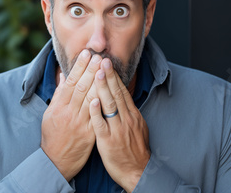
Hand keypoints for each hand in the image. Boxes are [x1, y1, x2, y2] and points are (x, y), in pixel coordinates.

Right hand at [41, 50, 101, 180]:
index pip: (70, 82)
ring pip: (89, 98)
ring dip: (98, 82)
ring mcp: (79, 123)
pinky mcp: (88, 134)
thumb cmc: (53, 136)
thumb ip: (58, 95)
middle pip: (81, 87)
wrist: (55, 161)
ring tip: (104, 67)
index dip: (79, 67)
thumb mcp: (50, 114)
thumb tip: (63, 77)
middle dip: (91, 70)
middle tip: (99, 55)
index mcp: (59, 106)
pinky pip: (95, 117)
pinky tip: (104, 92)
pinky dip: (99, 104)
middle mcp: (68, 112)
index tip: (85, 54)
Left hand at [89, 58, 150, 192]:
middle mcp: (126, 119)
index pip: (122, 91)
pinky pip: (101, 124)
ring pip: (109, 105)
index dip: (114, 76)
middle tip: (101, 59)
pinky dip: (97, 112)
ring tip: (97, 73)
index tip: (107, 62)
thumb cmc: (134, 149)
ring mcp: (117, 129)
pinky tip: (92, 101)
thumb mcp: (136, 126)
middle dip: (108, 76)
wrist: (137, 171)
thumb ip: (128, 110)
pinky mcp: (108, 140)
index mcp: (132, 115)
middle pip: (116, 93)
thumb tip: (122, 96)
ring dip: (103, 88)